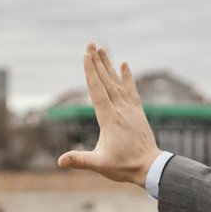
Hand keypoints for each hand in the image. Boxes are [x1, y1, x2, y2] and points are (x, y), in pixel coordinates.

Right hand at [55, 43, 162, 186]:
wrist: (150, 167)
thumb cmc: (124, 167)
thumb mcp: (100, 164)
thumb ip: (80, 160)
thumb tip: (60, 161)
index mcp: (109, 118)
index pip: (97, 90)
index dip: (91, 72)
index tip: (86, 56)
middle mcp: (120, 109)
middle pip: (106, 81)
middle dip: (97, 62)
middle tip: (91, 44)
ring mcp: (130, 109)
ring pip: (117, 83)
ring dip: (109, 66)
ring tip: (102, 49)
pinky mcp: (137, 112)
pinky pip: (131, 90)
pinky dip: (127, 77)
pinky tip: (125, 65)